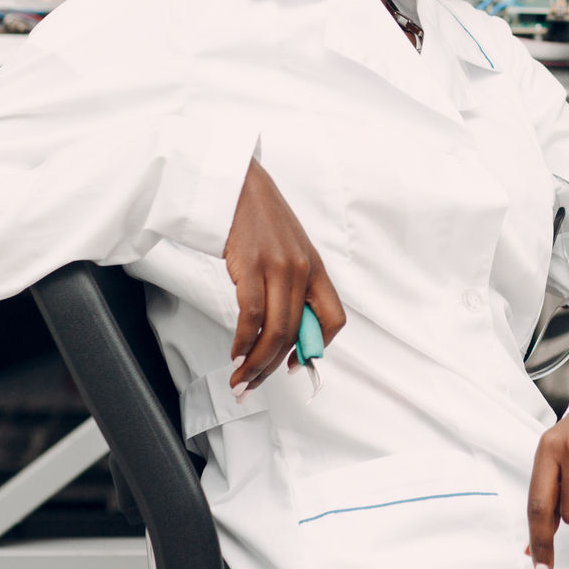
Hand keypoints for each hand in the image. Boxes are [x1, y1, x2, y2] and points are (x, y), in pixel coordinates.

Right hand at [222, 158, 346, 391]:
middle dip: (274, 367)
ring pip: (277, 331)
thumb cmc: (258, 219)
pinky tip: (234, 352)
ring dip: (256, 363)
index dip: (317, 348)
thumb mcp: (287, 251)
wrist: (236, 184)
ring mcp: (278, 267)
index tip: (294, 365)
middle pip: (298, 334)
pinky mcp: (251, 265)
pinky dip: (243, 340)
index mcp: (316, 269)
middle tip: (253, 385)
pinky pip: (252, 315)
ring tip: (240, 378)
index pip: (334, 319)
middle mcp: (303, 270)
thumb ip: (291, 284)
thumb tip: (284, 328)